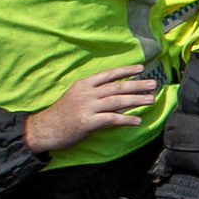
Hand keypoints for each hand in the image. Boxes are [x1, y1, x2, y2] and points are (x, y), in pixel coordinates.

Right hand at [25, 63, 161, 153]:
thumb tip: (117, 98)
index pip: (108, 74)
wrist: (44, 129)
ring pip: (117, 101)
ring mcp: (87, 107)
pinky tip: (137, 121)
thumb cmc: (61, 115)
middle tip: (154, 84)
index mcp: (83, 85)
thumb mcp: (76, 98)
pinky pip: (111, 119)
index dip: (125, 70)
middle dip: (137, 84)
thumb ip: (94, 95)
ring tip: (151, 99)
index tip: (141, 68)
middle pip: (117, 87)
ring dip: (136, 100)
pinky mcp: (87, 122)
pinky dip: (126, 119)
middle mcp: (86, 93)